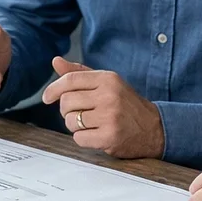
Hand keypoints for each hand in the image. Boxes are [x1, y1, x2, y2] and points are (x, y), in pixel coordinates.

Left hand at [39, 57, 163, 158]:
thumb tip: (56, 61)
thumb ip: (80, 73)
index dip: (53, 89)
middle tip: (80, 113)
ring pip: (70, 121)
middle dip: (67, 110)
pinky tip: (96, 135)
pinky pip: (79, 138)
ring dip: (75, 126)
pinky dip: (83, 139)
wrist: (154, 128)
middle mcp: (109, 95)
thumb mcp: (107, 83)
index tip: (46, 97)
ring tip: (91, 124)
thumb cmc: (126, 104)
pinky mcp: (110, 137)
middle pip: (66, 102)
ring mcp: (110, 117)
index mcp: (108, 79)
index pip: (70, 80)